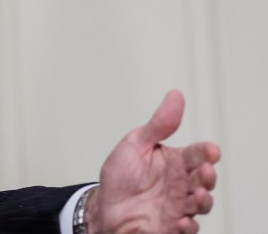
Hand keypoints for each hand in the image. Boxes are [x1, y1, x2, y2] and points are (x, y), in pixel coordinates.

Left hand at [87, 90, 219, 233]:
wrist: (105, 206)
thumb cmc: (121, 175)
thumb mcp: (136, 144)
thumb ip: (158, 124)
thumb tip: (175, 96)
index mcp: (175, 162)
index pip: (196, 154)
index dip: (206, 152)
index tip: (211, 150)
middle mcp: (181, 183)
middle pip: (203, 179)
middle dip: (207, 176)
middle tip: (204, 172)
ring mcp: (178, 204)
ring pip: (200, 203)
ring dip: (203, 200)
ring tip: (198, 195)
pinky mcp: (172, 224)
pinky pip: (187, 228)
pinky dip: (187, 226)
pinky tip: (182, 220)